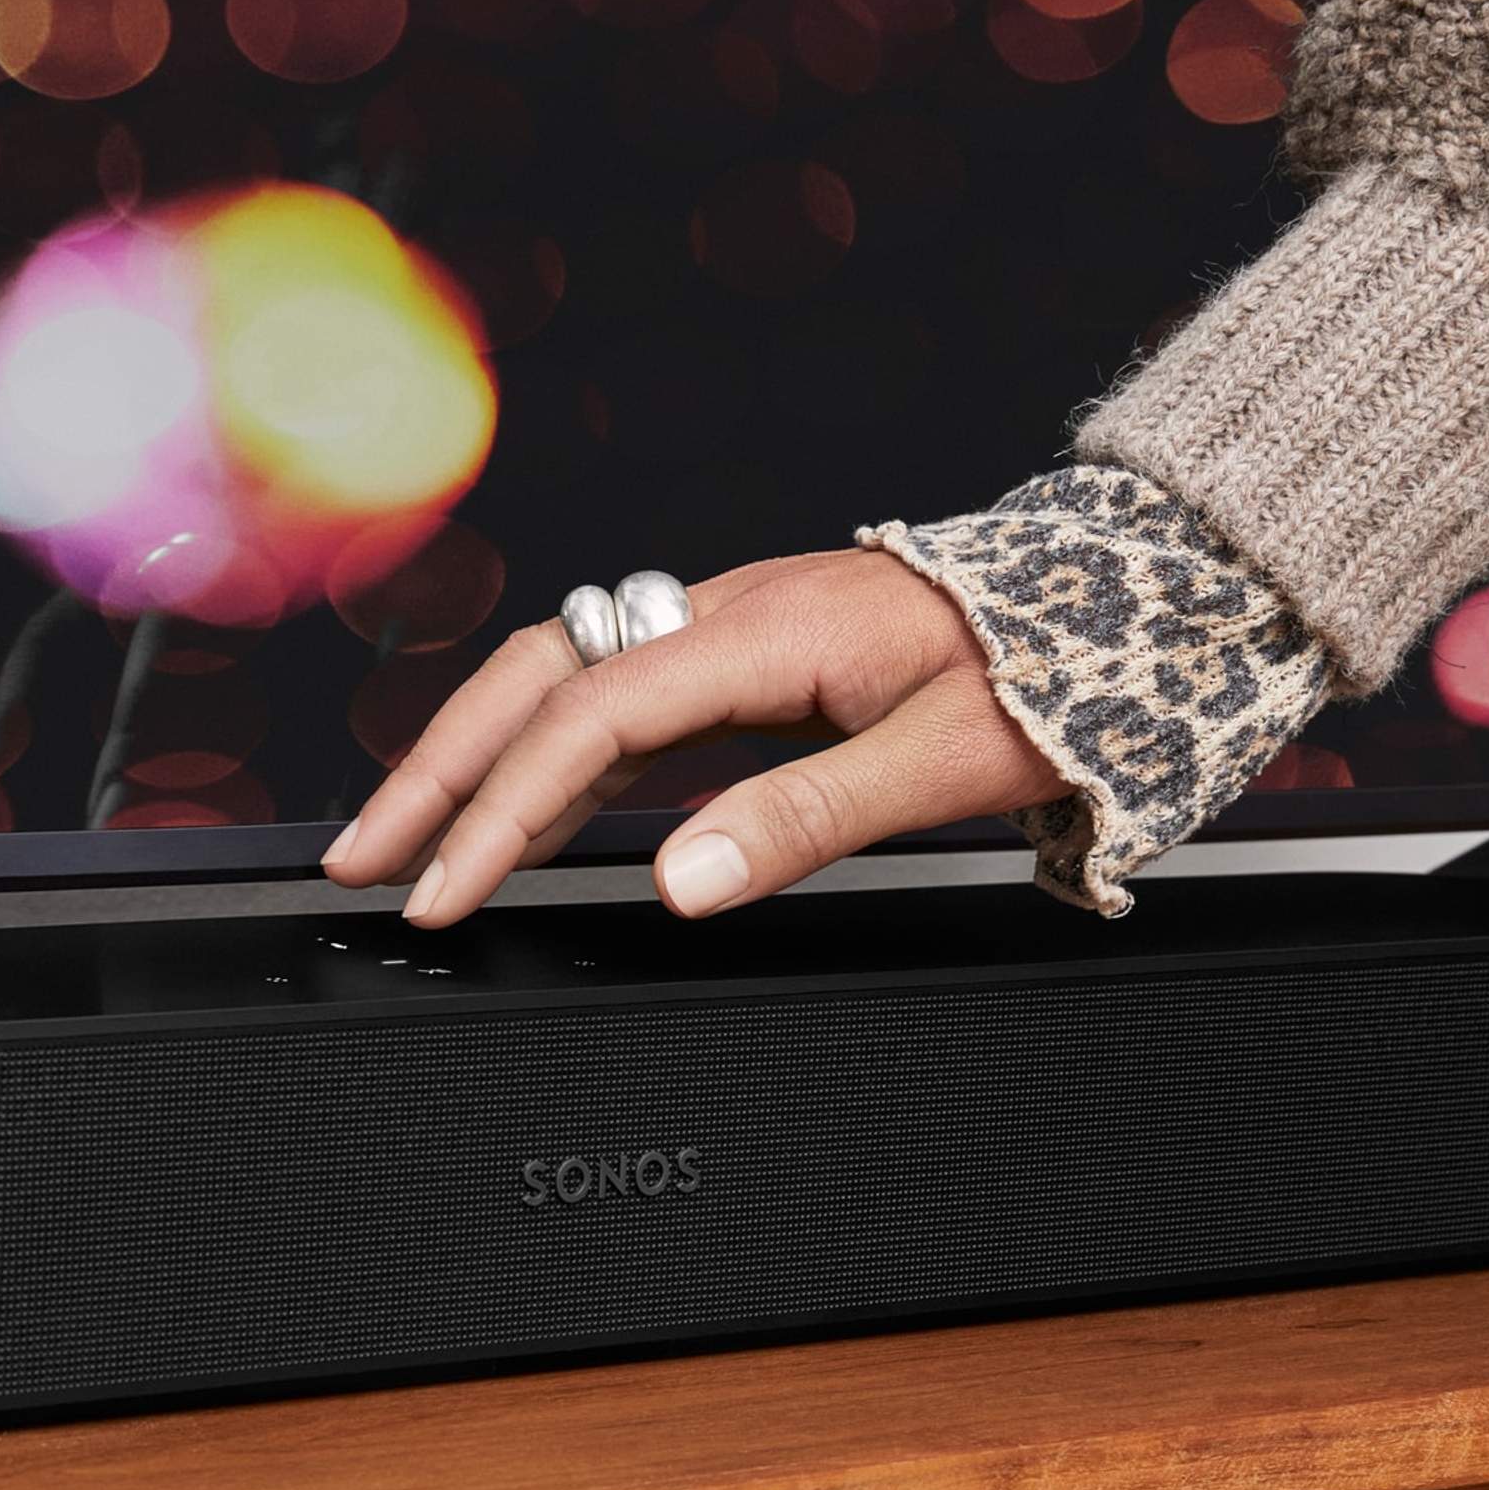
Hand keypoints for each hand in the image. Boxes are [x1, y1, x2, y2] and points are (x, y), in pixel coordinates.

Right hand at [321, 546, 1061, 927]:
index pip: (589, 720)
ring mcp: (730, 626)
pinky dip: (545, 757)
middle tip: (361, 858)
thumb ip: (806, 822)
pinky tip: (521, 817)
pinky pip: (614, 697)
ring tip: (408, 842)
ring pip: (560, 678)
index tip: (448, 894)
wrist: (1127, 595)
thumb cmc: (1053, 673)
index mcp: (765, 632)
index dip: (501, 811)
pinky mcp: (746, 653)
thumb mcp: (945, 766)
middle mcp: (727, 612)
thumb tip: (680, 884)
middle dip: (435, 770)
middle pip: (534, 677)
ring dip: (474, 758)